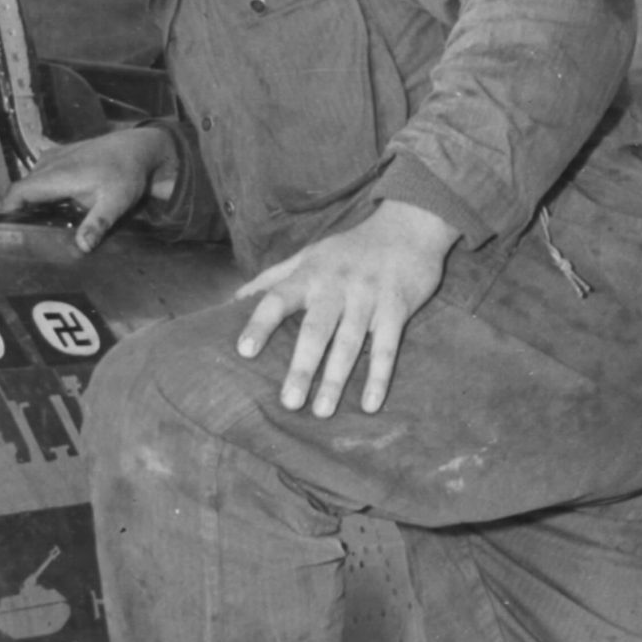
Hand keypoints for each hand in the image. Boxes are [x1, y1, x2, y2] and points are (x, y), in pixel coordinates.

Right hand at [6, 125, 176, 251]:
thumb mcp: (116, 202)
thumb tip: (83, 247)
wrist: (136, 146)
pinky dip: (40, 188)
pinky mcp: (59, 153)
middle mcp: (49, 163)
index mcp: (57, 175)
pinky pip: (39, 173)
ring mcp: (53, 156)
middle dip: (20, 209)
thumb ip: (97, 224)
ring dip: (31, 199)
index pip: (19, 191)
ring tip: (39, 222)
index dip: (9, 209)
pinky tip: (53, 204)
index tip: (10, 230)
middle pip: (22, 188)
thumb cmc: (126, 174)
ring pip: (31, 181)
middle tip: (27, 234)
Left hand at [235, 199, 457, 414]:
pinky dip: (379, 378)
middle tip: (289, 402)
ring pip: (350, 344)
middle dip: (302, 367)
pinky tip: (369, 405)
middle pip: (316, 330)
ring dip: (336, 379)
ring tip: (322, 413)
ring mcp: (368, 297)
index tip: (243, 351)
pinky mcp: (396, 308)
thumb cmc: (350, 249)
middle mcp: (336, 286)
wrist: (408, 229)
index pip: (278, 298)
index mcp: (309, 274)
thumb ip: (273, 277)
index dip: (260, 324)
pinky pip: (387, 348)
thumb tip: (232, 301)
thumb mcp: (309, 255)